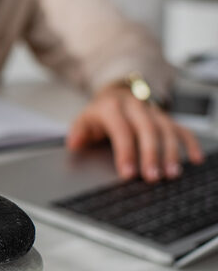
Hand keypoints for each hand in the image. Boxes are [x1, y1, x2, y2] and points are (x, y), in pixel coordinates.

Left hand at [67, 82, 203, 181]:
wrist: (117, 92)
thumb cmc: (100, 113)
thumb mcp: (83, 119)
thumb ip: (77, 132)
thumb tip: (74, 143)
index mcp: (113, 108)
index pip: (121, 130)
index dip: (125, 152)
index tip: (128, 174)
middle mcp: (136, 107)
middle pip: (147, 130)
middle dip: (151, 155)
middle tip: (152, 177)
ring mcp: (153, 111)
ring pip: (166, 130)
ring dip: (171, 153)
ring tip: (171, 174)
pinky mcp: (166, 117)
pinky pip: (181, 128)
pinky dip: (190, 143)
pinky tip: (195, 159)